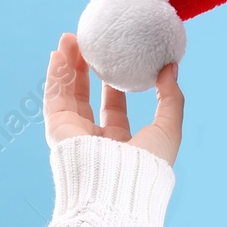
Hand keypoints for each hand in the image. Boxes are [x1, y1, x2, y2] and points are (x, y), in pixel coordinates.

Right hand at [44, 32, 183, 165]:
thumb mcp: (168, 129)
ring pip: (68, 95)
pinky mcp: (58, 131)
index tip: (116, 61)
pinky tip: (59, 52)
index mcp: (121, 144)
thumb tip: (171, 68)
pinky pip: (54, 97)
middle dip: (87, 71)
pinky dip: (55, 74)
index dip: (114, 84)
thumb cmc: (148, 165)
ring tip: (71, 38)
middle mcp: (94, 140)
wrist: (120, 187)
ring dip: (68, 66)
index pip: (114, 109)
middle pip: (87, 99)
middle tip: (91, 45)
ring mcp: (75, 136)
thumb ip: (171, 97)